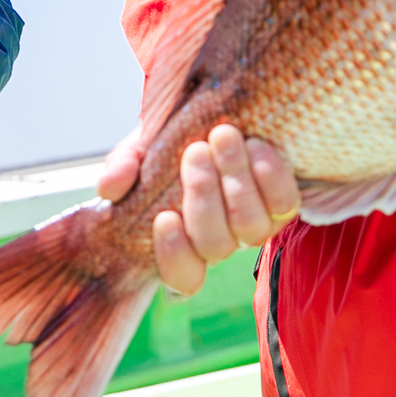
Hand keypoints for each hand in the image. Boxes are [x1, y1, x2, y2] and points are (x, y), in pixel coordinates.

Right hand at [97, 121, 299, 295]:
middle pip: (216, 245)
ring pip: (250, 227)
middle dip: (204, 197)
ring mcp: (253, 225)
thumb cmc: (173, 141)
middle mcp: (220, 241)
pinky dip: (270, 174)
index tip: (164, 216)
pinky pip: (285, 202)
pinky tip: (255, 144)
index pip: (183, 277)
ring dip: (236, 180)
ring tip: (222, 136)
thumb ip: (122, 166)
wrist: (219, 119)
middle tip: (195, 151)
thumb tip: (109, 187)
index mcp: (181, 241)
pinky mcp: (282, 203)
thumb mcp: (140, 149)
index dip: (175, 255)